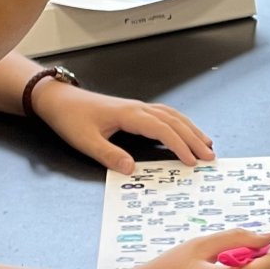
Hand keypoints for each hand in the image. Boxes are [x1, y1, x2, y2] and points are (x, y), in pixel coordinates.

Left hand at [34, 84, 214, 172]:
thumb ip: (109, 155)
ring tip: (207, 144)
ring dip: (191, 129)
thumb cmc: (70, 118)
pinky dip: (179, 123)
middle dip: (194, 138)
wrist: (58, 99)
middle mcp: (138, 108)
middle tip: (210, 156)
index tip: (192, 161)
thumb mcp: (85, 141)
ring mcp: (137, 107)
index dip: (179, 145)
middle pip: (174, 121)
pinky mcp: (134, 110)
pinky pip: (164, 114)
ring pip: (172, 116)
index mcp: (129, 115)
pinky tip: (185, 131)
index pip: (162, 129)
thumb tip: (132, 169)